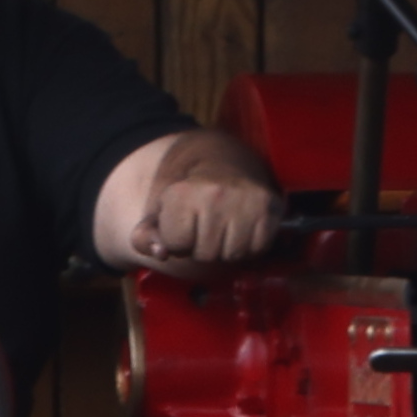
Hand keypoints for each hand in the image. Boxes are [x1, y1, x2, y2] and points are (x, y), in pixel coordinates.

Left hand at [123, 158, 283, 272]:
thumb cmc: (187, 192)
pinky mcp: (270, 207)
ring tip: (223, 227)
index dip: (177, 239)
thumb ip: (145, 237)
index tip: (183, 223)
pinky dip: (250, 246)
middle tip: (205, 226)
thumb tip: (160, 253)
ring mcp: (246, 201)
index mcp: (183, 193)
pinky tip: (242, 228)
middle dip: (202, 247)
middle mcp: (216, 195)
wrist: (222, 161)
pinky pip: (257, 249)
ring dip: (227, 249)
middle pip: (205, 255)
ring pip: (233, 255)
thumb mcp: (158, 210)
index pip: (175, 245)